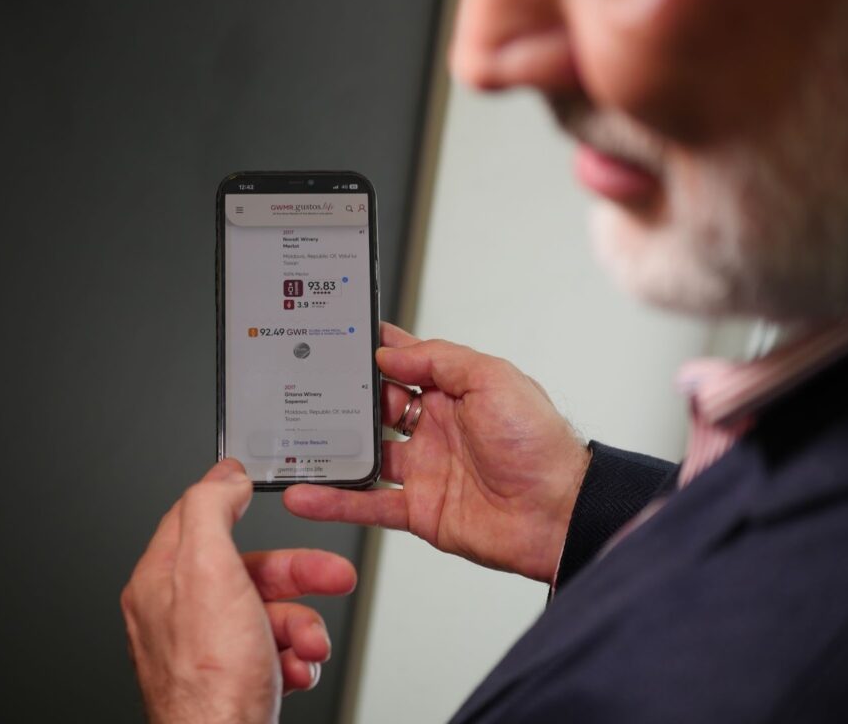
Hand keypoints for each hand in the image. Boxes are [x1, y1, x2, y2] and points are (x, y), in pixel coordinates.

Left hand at [121, 460, 356, 723]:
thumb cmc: (210, 680)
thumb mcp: (209, 570)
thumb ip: (211, 509)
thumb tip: (222, 474)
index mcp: (162, 580)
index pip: (193, 517)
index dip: (230, 497)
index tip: (255, 485)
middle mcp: (178, 614)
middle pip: (248, 568)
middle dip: (299, 575)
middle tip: (334, 575)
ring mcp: (206, 649)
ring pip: (269, 613)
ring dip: (304, 628)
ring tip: (310, 648)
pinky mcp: (232, 680)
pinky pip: (273, 652)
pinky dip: (295, 659)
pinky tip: (296, 670)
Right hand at [284, 324, 590, 582]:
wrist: (558, 512)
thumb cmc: (538, 444)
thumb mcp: (492, 379)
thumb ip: (439, 361)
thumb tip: (390, 354)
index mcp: (453, 392)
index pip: (404, 363)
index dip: (373, 350)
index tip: (337, 336)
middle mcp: (434, 428)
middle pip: (375, 408)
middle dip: (342, 398)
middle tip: (304, 387)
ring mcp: (423, 469)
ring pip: (364, 455)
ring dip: (330, 449)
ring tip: (289, 438)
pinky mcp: (417, 510)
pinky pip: (367, 503)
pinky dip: (335, 500)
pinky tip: (305, 492)